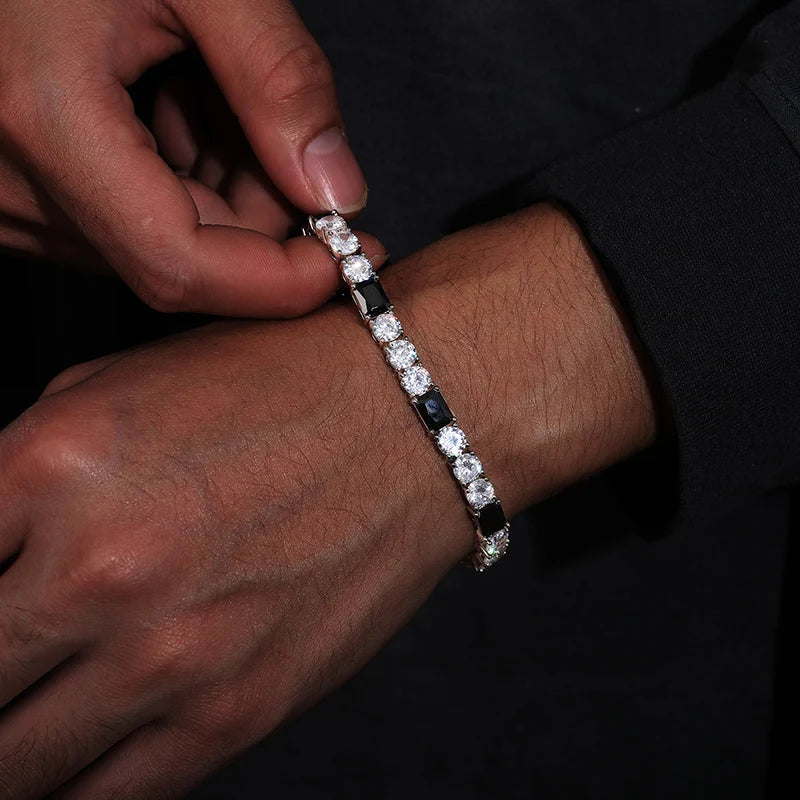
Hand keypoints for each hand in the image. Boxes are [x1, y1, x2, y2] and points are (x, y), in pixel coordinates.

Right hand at [0, 0, 368, 314]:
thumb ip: (277, 77)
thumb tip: (337, 190)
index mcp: (47, 122)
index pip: (180, 266)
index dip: (278, 280)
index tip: (347, 251)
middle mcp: (14, 181)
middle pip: (183, 257)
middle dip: (259, 208)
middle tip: (286, 129)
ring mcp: (8, 195)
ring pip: (160, 243)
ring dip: (221, 186)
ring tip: (215, 91)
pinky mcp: (18, 192)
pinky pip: (125, 221)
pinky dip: (181, 179)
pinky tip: (180, 106)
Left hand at [0, 205, 655, 797]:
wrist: (412, 421)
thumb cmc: (278, 390)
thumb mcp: (120, 391)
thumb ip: (20, 479)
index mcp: (54, 464)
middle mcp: (99, 567)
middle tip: (0, 670)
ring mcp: (170, 652)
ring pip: (15, 764)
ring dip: (8, 748)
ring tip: (24, 720)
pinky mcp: (237, 709)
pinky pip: (108, 797)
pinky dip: (69, 791)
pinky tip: (68, 765)